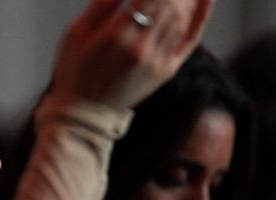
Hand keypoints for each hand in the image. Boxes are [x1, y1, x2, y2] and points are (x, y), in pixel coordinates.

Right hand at [52, 0, 213, 110]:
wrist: (84, 114)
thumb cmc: (75, 71)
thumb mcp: (75, 33)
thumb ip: (101, 5)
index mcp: (115, 35)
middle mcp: (140, 48)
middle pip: (169, 4)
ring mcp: (156, 61)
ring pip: (181, 18)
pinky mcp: (165, 71)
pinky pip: (190, 39)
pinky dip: (201, 17)